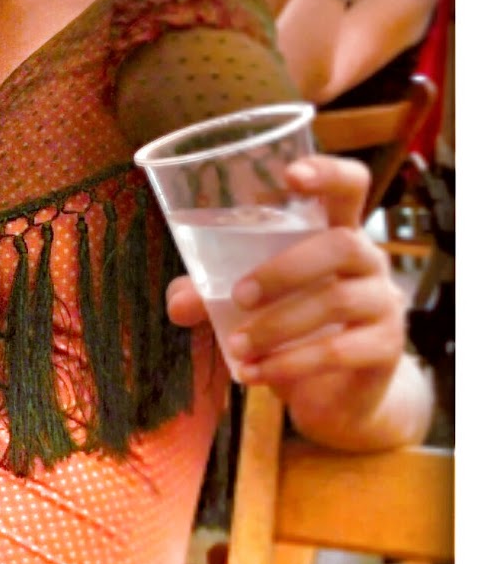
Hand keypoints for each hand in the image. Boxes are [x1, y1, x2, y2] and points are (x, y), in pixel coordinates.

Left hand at [165, 154, 405, 393]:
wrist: (334, 390)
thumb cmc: (288, 324)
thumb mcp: (242, 303)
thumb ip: (207, 293)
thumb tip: (177, 302)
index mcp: (335, 231)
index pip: (349, 186)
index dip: (328, 173)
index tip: (291, 174)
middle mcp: (367, 259)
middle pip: (341, 244)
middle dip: (283, 269)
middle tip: (238, 296)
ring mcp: (383, 302)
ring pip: (337, 300)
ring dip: (276, 325)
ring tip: (235, 347)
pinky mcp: (386, 347)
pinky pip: (340, 350)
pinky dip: (290, 362)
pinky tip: (254, 374)